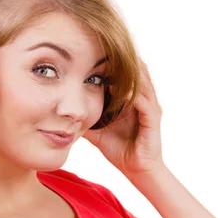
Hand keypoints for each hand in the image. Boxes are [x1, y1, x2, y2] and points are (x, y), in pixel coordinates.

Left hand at [83, 58, 163, 178]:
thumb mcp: (97, 129)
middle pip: (136, 71)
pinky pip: (144, 102)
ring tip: (115, 61)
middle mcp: (143, 99)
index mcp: (131, 99)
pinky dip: (134, 93)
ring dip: (129, 72)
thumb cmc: (119, 149)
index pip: (125, 73)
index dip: (113, 61)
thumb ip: (86, 117)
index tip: (96, 50)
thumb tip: (65, 112)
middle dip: (122, 59)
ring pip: (142, 82)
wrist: (136, 170)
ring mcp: (150, 107)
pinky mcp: (152, 119)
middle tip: (106, 47)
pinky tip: (122, 89)